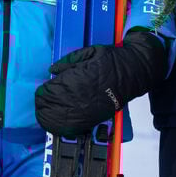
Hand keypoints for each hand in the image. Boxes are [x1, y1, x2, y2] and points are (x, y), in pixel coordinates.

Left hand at [34, 30, 165, 136]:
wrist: (136, 70)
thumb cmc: (112, 58)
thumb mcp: (90, 51)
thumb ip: (69, 60)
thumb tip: (52, 69)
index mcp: (81, 75)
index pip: (56, 88)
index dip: (45, 92)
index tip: (40, 91)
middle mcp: (85, 92)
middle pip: (58, 104)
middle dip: (45, 105)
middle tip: (39, 104)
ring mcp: (92, 105)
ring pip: (67, 116)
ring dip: (53, 116)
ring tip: (44, 114)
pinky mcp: (99, 114)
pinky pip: (80, 123)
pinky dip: (67, 125)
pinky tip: (58, 124)